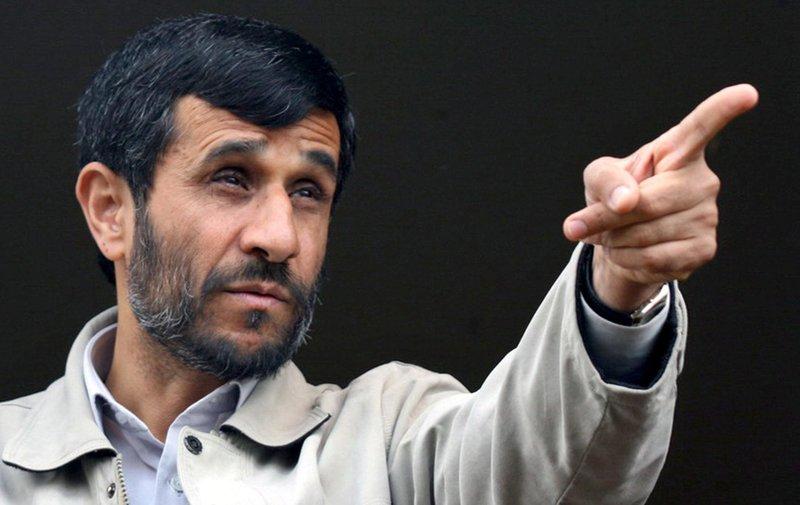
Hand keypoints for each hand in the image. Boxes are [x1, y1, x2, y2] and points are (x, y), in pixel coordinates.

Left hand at [562, 84, 758, 310]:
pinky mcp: (705, 248)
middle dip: (606, 218)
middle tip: (586, 222)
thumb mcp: (598, 179)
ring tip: (617, 235)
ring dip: (614, 241)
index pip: (701, 128)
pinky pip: (653, 260)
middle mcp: (702, 180)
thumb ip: (604, 180)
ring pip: (644, 236)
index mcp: (677, 151)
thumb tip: (625, 201)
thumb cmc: (616, 198)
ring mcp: (708, 215)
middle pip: (644, 203)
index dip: (722, 110)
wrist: (622, 242)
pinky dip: (626, 260)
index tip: (746, 94)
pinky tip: (629, 252)